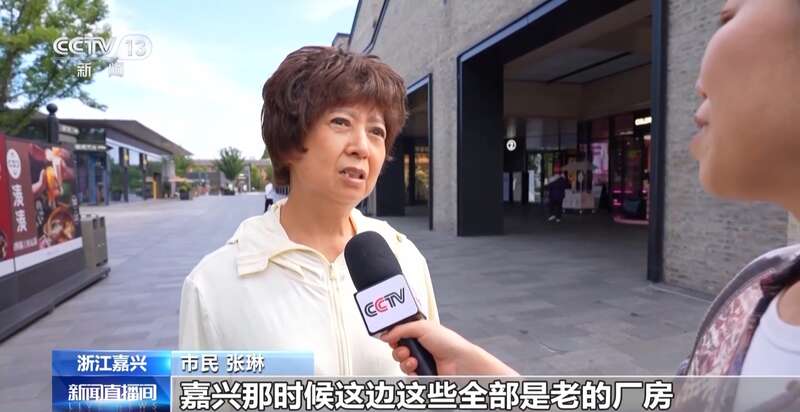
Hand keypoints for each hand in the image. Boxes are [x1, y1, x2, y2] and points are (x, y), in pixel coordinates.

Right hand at [380, 320, 518, 375]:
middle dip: (398, 350)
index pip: (399, 333)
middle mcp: (419, 346)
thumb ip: (401, 329)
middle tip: (405, 349)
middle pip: (397, 349)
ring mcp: (420, 361)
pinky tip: (418, 368)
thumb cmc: (449, 343)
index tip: (389, 337)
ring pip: (401, 363)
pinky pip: (408, 375)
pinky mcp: (422, 374)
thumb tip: (386, 334)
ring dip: (405, 361)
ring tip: (414, 360)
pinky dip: (411, 372)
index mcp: (419, 332)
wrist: (459, 363)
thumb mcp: (422, 327)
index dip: (393, 335)